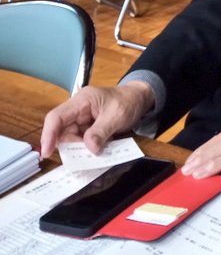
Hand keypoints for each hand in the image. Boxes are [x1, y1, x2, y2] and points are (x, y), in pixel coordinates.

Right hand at [40, 82, 154, 158]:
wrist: (140, 99)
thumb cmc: (129, 101)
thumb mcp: (118, 115)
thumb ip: (102, 131)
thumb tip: (89, 148)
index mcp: (82, 101)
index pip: (57, 117)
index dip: (49, 135)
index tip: (47, 152)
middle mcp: (77, 109)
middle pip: (62, 130)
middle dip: (70, 145)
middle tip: (84, 155)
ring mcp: (82, 118)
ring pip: (71, 138)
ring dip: (80, 148)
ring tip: (95, 151)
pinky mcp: (87, 127)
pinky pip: (81, 140)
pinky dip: (87, 147)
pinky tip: (97, 150)